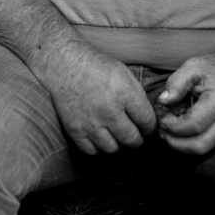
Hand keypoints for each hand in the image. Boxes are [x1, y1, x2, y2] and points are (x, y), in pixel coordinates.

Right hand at [40, 41, 156, 155]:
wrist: (65, 64)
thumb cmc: (96, 66)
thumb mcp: (123, 72)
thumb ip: (137, 95)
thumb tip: (147, 117)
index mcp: (124, 93)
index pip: (147, 121)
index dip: (150, 126)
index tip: (147, 126)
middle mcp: (109, 110)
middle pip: (132, 139)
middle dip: (137, 138)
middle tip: (135, 134)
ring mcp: (91, 122)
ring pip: (113, 149)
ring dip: (118, 144)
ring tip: (117, 135)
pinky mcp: (75, 130)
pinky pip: (92, 151)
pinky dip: (98, 147)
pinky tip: (100, 136)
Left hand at [156, 50, 214, 154]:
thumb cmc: (214, 69)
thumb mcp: (193, 66)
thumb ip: (176, 82)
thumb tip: (163, 101)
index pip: (194, 124)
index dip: (174, 126)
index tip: (161, 118)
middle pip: (199, 145)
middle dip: (176, 142)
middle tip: (161, 130)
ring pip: (202, 149)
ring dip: (181, 145)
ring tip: (167, 132)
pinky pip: (205, 146)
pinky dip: (188, 143)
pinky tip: (178, 132)